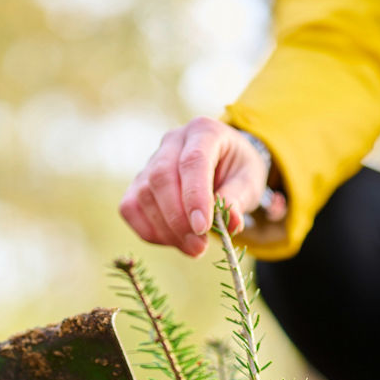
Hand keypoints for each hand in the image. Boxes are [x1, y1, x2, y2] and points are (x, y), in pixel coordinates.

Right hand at [119, 117, 270, 257]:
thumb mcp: (249, 182)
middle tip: (198, 247)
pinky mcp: (138, 183)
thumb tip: (230, 224)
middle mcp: (173, 141)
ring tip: (194, 248)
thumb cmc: (237, 171)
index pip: (192, 161)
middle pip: (161, 177)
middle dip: (178, 219)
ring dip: (166, 230)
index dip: (195, 196)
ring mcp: (151, 161)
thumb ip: (238, 199)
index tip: (202, 227)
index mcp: (204, 131)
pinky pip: (131, 208)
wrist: (225, 165)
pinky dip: (149, 231)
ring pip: (144, 195)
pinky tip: (173, 241)